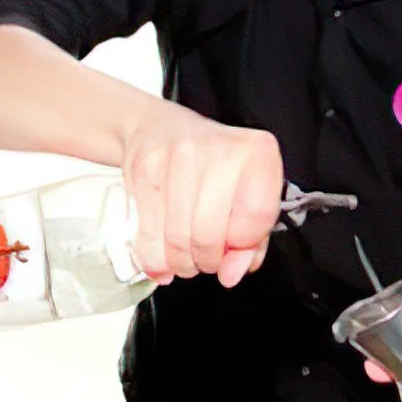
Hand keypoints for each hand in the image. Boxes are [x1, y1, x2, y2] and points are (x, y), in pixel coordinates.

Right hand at [121, 102, 283, 287]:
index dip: (243, 247)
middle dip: (207, 261)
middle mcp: (218, 148)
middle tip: (205, 261)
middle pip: (212, 233)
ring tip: (184, 259)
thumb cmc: (210, 163)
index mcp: (256, 151)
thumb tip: (232, 273)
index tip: (233, 253)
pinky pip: (148, 234)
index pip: (256, 216)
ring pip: (178, 238)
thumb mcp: (244, 192)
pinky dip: (154, 259)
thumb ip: (250, 239)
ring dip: (181, 263)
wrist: (158, 127)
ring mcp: (178, 157)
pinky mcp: (144, 171)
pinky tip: (161, 258)